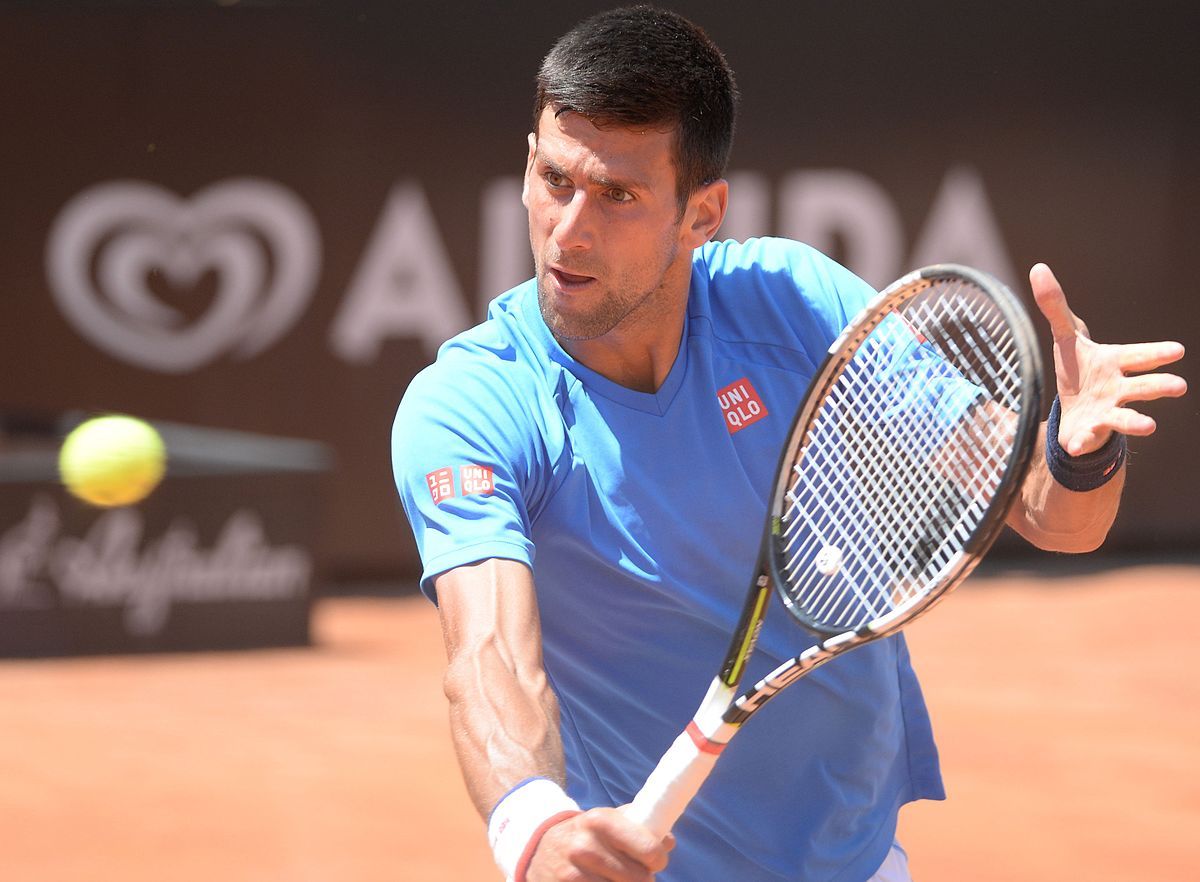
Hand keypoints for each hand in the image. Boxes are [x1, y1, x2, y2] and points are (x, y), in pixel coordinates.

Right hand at [526, 807, 674, 881]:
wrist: (540, 849)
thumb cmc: (585, 835)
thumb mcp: (607, 821)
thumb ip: (639, 825)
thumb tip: (667, 842)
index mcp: (600, 821)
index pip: (649, 849)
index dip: (657, 859)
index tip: (655, 861)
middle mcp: (585, 847)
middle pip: (640, 879)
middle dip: (643, 879)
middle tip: (635, 874)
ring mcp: (573, 874)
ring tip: (616, 879)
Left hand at [1030, 263, 1186, 455]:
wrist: (1073, 410)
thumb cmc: (1079, 370)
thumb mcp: (1064, 337)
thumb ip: (1054, 307)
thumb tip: (1038, 267)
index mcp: (1115, 363)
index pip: (1138, 356)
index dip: (1156, 353)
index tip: (1177, 350)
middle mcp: (1118, 389)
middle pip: (1143, 387)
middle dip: (1160, 386)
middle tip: (1179, 386)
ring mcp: (1107, 413)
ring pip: (1125, 419)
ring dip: (1136, 423)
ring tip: (1150, 427)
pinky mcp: (1089, 433)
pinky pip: (1086, 439)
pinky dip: (1082, 443)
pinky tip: (1075, 446)